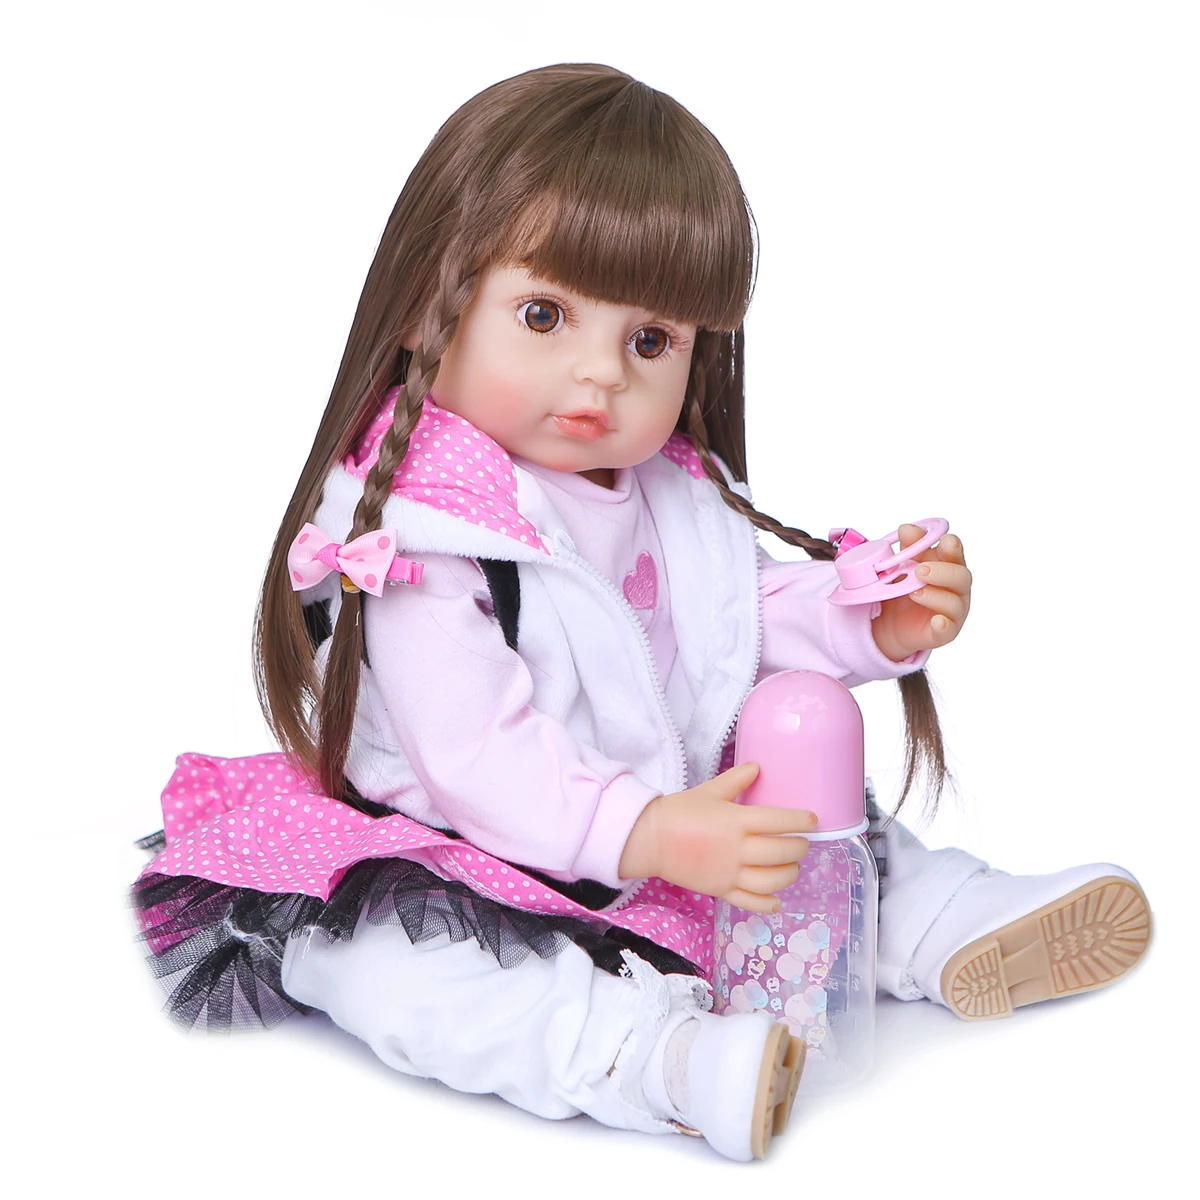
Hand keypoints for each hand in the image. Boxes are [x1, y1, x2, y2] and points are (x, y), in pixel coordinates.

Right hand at [618, 762, 814, 912]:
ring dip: (789, 874)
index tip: (813, 820)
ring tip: (793, 867)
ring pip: (771, 880)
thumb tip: (757, 767)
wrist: (649, 839)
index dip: (800, 821)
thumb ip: (736, 780)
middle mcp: (737, 849)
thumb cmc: (678, 812)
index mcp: (735, 821)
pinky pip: (750, 902)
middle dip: (799, 848)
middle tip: (803, 843)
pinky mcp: (720, 890)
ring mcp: (729, 873)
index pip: (778, 821)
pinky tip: (778, 900)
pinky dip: (768, 903)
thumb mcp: (709, 791)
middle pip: (780, 852)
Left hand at [872, 524, 971, 661]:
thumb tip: (907, 528)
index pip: (956, 553)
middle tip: (920, 570)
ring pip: (954, 602)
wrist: (891, 621)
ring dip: (934, 595)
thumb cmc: (905, 586)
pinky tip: (937, 621)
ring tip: (913, 592)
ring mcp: (954, 611)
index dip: (952, 547)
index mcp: (948, 565)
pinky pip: (948, 629)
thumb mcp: (904, 565)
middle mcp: (956, 587)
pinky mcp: (945, 631)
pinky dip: (943, 625)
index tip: (946, 541)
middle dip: (942, 571)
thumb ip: (909, 548)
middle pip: (961, 576)